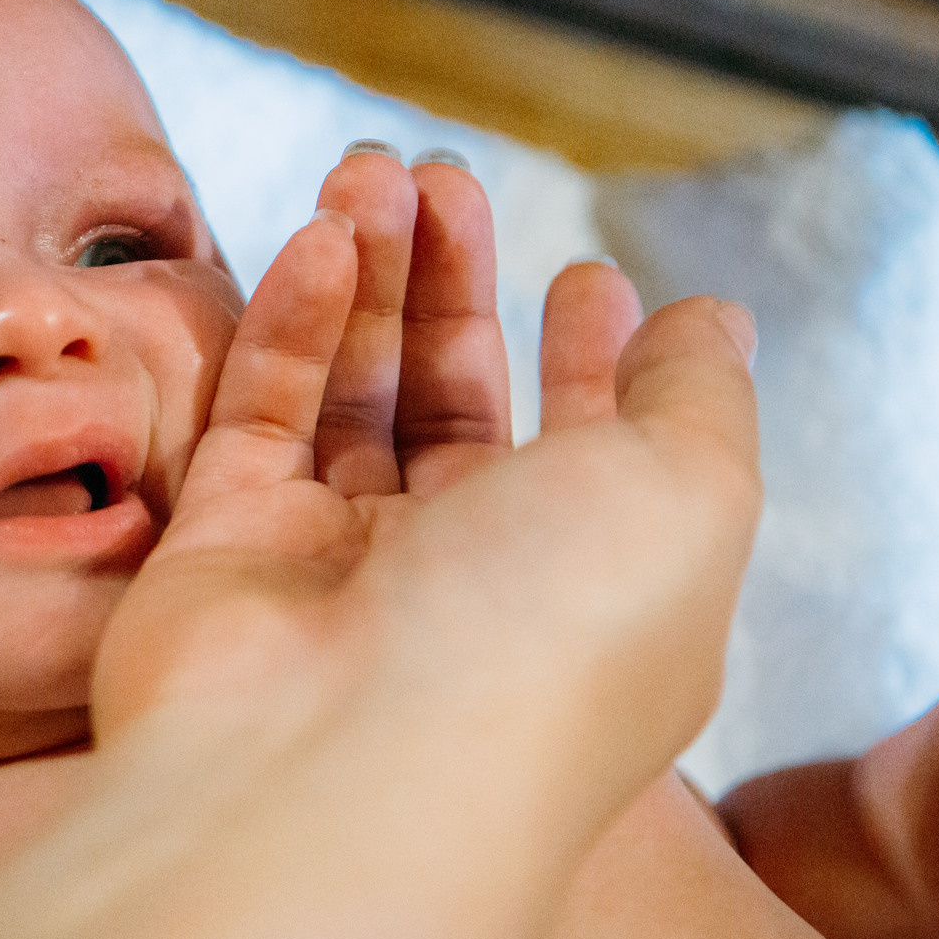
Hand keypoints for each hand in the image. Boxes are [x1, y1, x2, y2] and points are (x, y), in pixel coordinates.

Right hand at [98, 146, 758, 782]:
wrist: (342, 768)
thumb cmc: (544, 641)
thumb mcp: (689, 499)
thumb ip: (699, 400)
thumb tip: (710, 326)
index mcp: (596, 596)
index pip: (595, 462)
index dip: (593, 368)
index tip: (587, 277)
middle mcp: (464, 588)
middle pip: (459, 410)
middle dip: (458, 289)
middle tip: (445, 180)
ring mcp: (337, 571)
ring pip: (355, 398)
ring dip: (371, 279)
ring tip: (377, 171)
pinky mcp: (228, 550)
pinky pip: (265, 415)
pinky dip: (295, 322)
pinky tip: (323, 237)